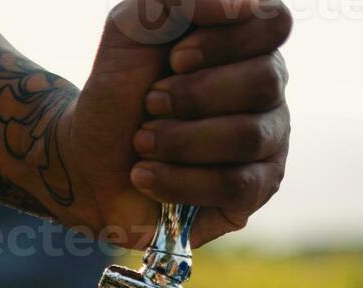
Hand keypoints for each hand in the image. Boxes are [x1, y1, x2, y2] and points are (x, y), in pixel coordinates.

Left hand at [65, 0, 291, 247]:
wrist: (88, 163)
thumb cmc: (116, 96)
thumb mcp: (134, 27)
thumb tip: (241, 5)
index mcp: (246, 45)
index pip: (274, 23)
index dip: (224, 41)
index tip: (173, 59)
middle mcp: (266, 93)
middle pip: (264, 82)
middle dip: (193, 97)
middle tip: (150, 105)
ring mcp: (266, 145)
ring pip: (248, 136)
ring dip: (181, 140)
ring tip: (142, 144)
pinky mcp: (251, 194)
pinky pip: (237, 186)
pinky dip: (182, 181)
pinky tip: (147, 176)